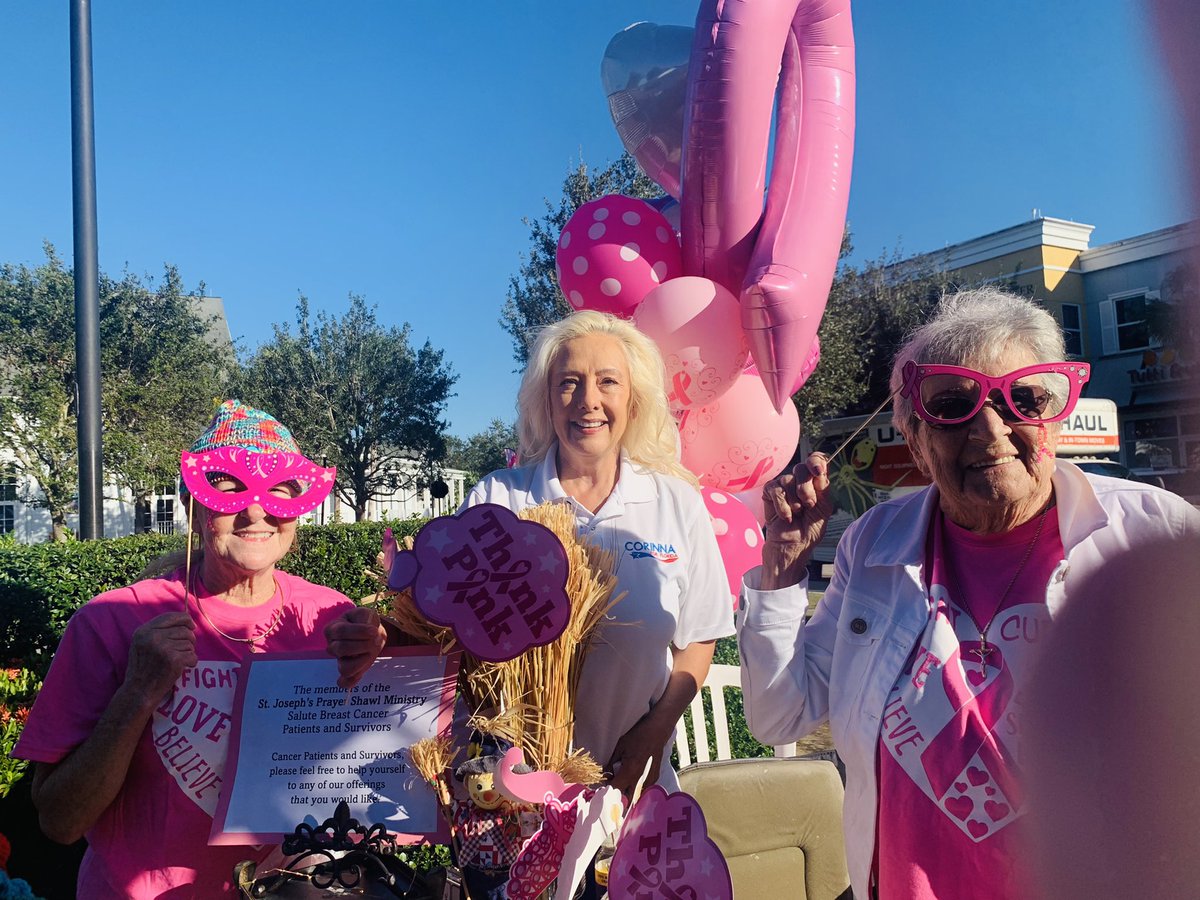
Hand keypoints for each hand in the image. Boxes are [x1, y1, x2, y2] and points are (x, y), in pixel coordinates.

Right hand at [125, 612, 196, 703]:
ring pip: (190, 642)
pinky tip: (182, 667)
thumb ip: (159, 630)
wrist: (139, 690)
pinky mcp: (173, 660)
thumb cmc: (144, 666)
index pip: (171, 616)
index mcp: (144, 631)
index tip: (191, 626)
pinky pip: (192, 655)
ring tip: (177, 660)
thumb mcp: (142, 643)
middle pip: (184, 630)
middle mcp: (152, 637)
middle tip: (182, 650)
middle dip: (188, 639)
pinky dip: (191, 662)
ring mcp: (163, 648)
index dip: (185, 619)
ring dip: (188, 652)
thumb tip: (187, 619)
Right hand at [325, 606, 386, 688]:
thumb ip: (364, 618)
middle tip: (374, 640)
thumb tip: (367, 630)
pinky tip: (362, 672)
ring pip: (344, 668)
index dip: (359, 632)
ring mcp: (339, 660)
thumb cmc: (366, 621)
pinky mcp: (348, 671)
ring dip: (361, 661)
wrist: (372, 632)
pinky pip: (345, 682)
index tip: (374, 630)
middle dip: (362, 645)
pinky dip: (352, 681)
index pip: (341, 632)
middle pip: (341, 649)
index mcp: (332, 629)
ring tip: (370, 653)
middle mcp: (332, 646)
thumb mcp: (365, 613)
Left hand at [605, 715, 668, 796]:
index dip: (607, 789)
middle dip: (617, 796)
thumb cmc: (636, 737)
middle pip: (626, 798)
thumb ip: (610, 765)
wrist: (656, 732)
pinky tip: (632, 778)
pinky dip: (635, 787)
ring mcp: (649, 780)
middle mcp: (640, 779)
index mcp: (629, 771)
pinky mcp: (654, 778)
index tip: (603, 786)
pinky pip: (642, 789)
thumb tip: (604, 775)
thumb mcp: (619, 749)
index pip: (615, 789)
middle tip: (612, 786)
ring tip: (622, 782)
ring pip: (635, 796)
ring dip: (627, 793)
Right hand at [759, 453, 833, 588]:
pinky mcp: (769, 494)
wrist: (792, 548)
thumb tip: (821, 468)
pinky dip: (782, 505)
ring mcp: (783, 487)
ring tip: (797, 514)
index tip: (818, 472)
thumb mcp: (823, 510)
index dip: (816, 461)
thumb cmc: (808, 532)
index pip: (816, 460)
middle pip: (802, 468)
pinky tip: (786, 516)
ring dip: (795, 501)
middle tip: (808, 505)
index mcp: (815, 483)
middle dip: (806, 488)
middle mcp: (799, 482)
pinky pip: (775, 490)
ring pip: (788, 479)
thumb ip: (823, 488)